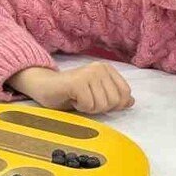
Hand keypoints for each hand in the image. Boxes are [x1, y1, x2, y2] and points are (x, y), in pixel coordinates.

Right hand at [8, 64, 134, 113]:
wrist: (44, 86)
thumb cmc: (71, 93)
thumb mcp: (97, 95)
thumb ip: (114, 97)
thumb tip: (131, 101)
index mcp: (107, 69)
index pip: (125, 94)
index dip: (113, 104)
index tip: (96, 100)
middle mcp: (100, 67)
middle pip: (115, 101)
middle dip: (99, 107)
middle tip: (85, 100)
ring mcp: (89, 73)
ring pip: (102, 105)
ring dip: (88, 108)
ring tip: (78, 98)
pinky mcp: (77, 81)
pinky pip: (88, 105)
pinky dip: (79, 107)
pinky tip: (72, 98)